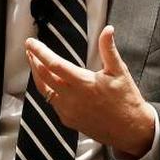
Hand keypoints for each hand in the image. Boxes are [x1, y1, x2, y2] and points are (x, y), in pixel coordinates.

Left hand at [25, 25, 155, 159]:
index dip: (40, 52)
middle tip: (30, 49)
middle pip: (43, 77)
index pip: (54, 64)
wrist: (130, 129)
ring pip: (44, 91)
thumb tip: (107, 29)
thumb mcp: (120, 71)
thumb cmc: (126, 100)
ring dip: (38, 75)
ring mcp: (68, 111)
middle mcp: (72, 98)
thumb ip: (109, 49)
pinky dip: (47, 89)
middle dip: (34, 61)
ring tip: (35, 63)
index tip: (31, 42)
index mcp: (84, 84)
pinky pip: (52, 102)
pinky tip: (49, 82)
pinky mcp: (68, 120)